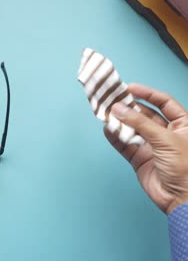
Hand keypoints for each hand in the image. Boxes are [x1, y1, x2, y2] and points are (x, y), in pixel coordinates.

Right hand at [104, 84, 187, 213]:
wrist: (182, 199)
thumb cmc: (186, 168)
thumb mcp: (165, 139)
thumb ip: (140, 123)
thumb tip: (119, 109)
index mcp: (183, 125)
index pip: (164, 103)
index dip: (147, 94)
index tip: (129, 88)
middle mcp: (167, 133)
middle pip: (145, 115)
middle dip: (129, 108)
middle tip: (113, 100)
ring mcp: (153, 146)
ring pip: (133, 129)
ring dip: (120, 122)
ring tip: (107, 113)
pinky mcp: (140, 159)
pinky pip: (125, 145)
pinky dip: (116, 137)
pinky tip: (108, 130)